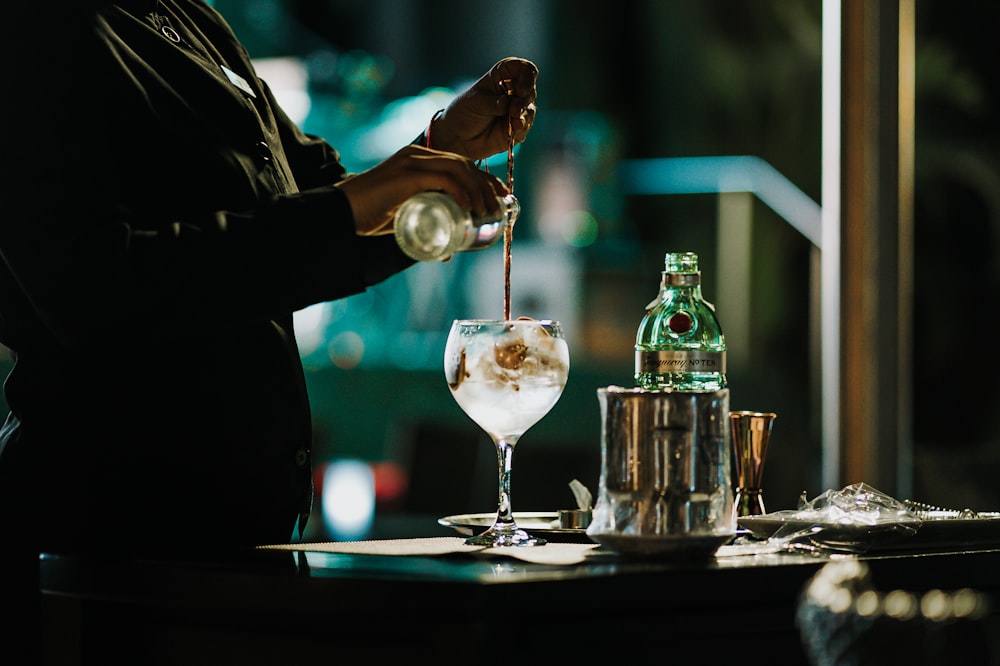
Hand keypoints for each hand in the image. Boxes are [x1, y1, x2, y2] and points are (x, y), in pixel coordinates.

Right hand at [336, 144, 508, 235]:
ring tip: (486, 213)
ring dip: (478, 191)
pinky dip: (461, 191)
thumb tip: (446, 253)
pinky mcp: (407, 173)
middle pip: (465, 165)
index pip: (461, 164)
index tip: (500, 198)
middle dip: (487, 185)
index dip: (485, 180)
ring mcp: (412, 161)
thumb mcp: (404, 217)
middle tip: (499, 209)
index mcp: (418, 160)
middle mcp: (418, 155)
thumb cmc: (368, 217)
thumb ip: (423, 227)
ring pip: (459, 169)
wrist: (339, 213)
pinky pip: (444, 177)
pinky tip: (468, 207)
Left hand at [428, 57, 538, 160]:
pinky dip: (522, 128)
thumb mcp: (475, 103)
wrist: (459, 136)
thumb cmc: (465, 112)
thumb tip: (506, 103)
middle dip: (524, 100)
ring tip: (514, 123)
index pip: (523, 69)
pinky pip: (526, 126)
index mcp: (503, 76)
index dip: (527, 77)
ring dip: (524, 115)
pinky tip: (515, 131)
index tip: (521, 89)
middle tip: (513, 110)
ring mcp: (517, 109)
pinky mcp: (518, 126)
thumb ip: (492, 103)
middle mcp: (513, 91)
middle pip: (530, 90)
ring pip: (530, 109)